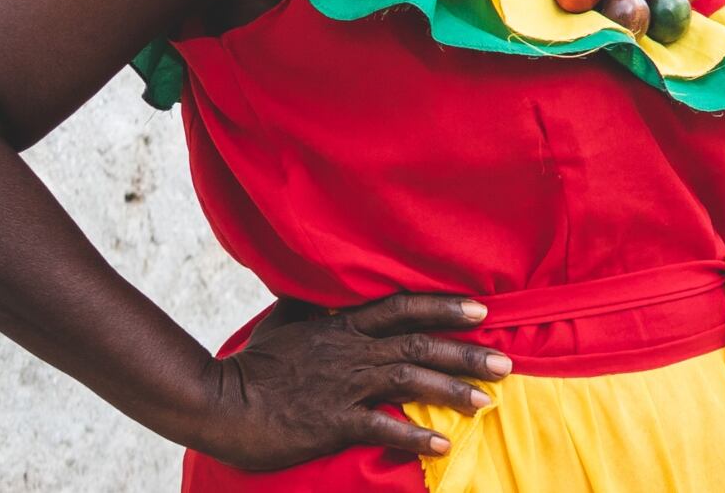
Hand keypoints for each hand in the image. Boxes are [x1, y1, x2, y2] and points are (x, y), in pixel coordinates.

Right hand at [188, 292, 510, 470]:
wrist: (219, 402)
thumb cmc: (252, 362)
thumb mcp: (286, 319)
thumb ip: (314, 300)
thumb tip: (325, 278)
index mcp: (341, 324)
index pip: (402, 306)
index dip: (443, 306)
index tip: (480, 310)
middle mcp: (349, 350)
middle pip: (417, 344)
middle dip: (464, 352)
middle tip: (506, 361)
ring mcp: (342, 386)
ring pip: (409, 380)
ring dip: (451, 390)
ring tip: (487, 401)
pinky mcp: (331, 422)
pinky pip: (381, 427)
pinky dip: (414, 435)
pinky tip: (442, 445)